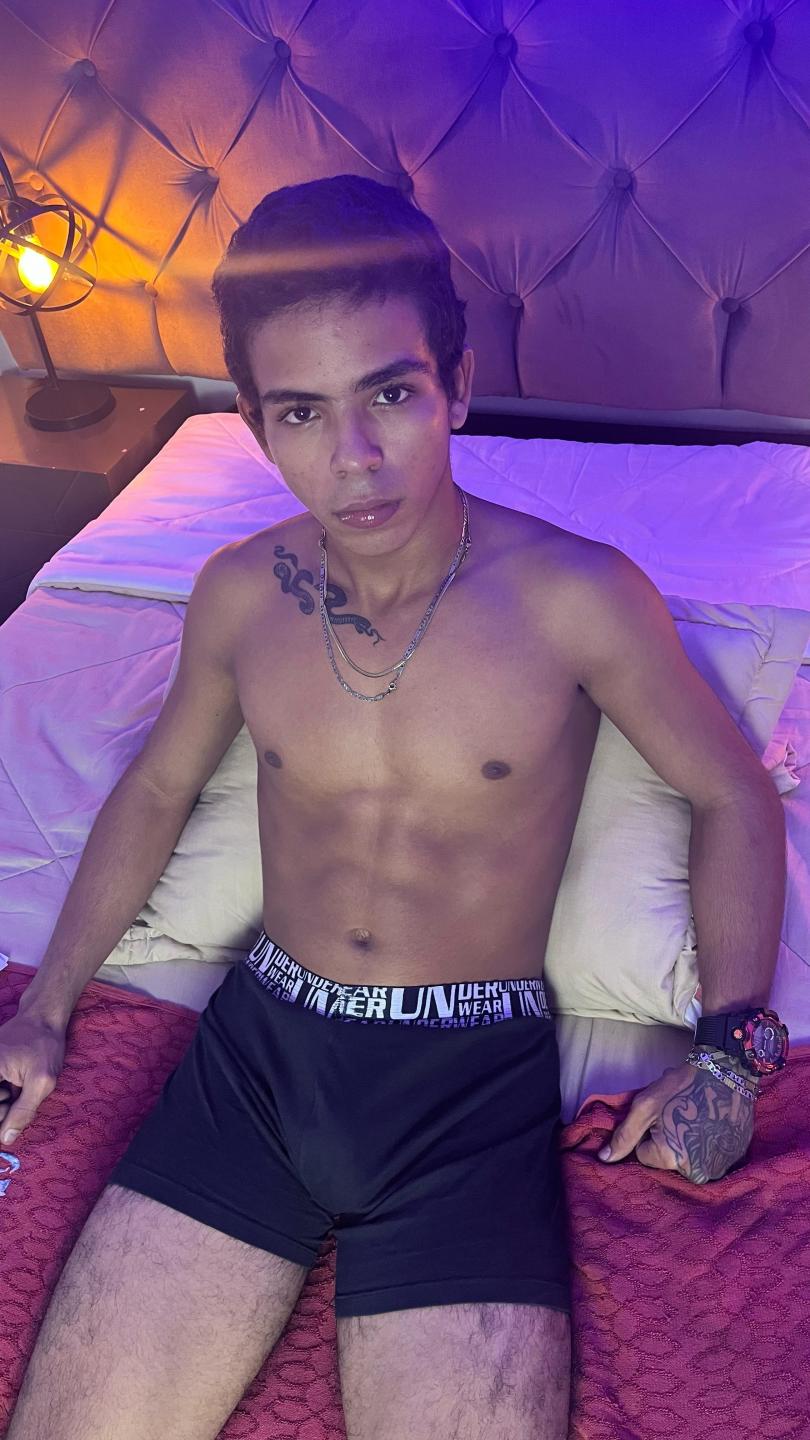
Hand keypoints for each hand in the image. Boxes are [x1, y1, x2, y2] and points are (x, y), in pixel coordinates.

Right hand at [0, 1010, 65, 1146]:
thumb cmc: (44, 1045)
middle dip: (1, 1110)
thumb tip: (6, 1138)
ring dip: (2, 1104)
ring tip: (13, 1088)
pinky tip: (11, 1086)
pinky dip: (3, 1096)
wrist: (43, 1016)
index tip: (8, 1107)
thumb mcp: (42, 1080)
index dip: (1, 1117)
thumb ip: (23, 1111)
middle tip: (12, 1095)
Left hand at [597, 1060, 755, 1184]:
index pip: (645, 1154)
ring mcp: (719, 1166)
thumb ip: (624, 1135)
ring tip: (696, 1117)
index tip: (661, 1115)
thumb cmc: (680, 1088)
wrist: (724, 1072)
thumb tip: (604, 1159)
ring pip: (689, 1158)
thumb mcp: (645, 1107)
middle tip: (678, 1114)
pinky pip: (712, 1155)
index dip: (649, 1132)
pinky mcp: (734, 1157)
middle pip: (668, 1159)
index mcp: (671, 1159)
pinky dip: (709, 1141)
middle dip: (669, 1139)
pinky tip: (711, 1122)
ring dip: (689, 1141)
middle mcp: (697, 1172)